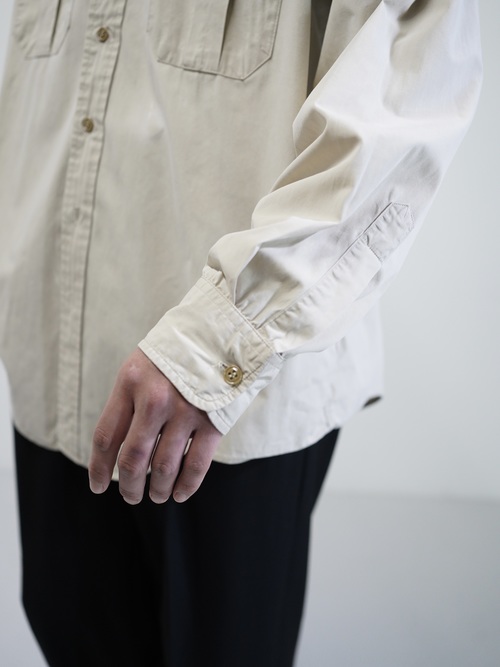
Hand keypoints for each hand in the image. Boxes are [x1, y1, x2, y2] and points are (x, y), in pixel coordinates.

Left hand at [88, 348, 221, 503]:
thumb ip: (129, 400)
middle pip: (134, 459)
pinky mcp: (212, 421)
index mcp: (131, 382)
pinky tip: (180, 493)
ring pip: (164, 467)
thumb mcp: (142, 364)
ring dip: (158, 490)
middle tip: (130, 496)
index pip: (106, 436)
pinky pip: (196, 465)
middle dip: (129, 486)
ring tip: (157, 495)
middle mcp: (155, 399)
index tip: (98, 485)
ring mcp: (186, 411)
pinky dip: (187, 485)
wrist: (224, 331)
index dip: (99, 468)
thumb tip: (120, 448)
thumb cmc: (178, 351)